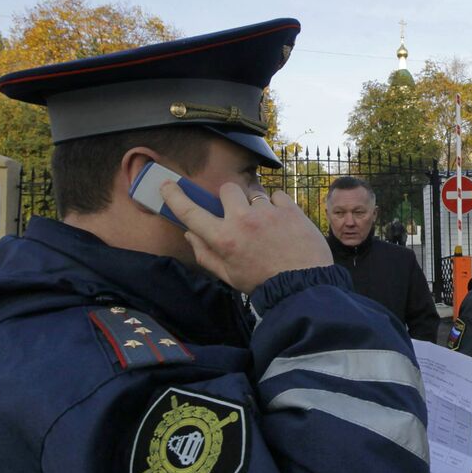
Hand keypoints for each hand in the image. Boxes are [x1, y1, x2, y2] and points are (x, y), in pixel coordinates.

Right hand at [160, 181, 331, 293]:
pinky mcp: (290, 209)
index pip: (191, 213)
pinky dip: (278, 206)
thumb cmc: (263, 283)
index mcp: (224, 239)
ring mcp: (268, 213)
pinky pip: (277, 196)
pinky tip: (282, 223)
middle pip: (227, 189)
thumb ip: (206, 254)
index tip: (167, 186)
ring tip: (267, 227)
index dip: (175, 197)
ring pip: (254, 193)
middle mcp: (243, 221)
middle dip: (230, 198)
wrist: (304, 286)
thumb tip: (190, 233)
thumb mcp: (228, 276)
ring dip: (257, 206)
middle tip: (239, 213)